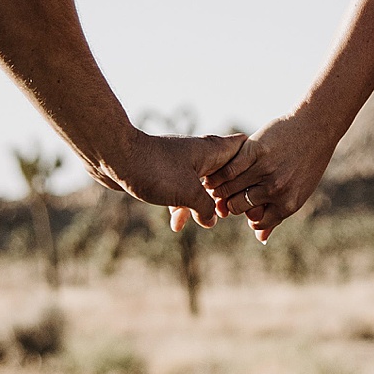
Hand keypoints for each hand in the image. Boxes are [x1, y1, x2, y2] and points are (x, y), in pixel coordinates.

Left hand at [114, 128, 248, 232]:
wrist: (117, 158)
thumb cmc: (155, 170)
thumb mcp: (188, 194)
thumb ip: (206, 208)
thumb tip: (212, 220)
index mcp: (211, 152)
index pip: (243, 149)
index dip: (252, 167)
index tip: (257, 184)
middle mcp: (199, 154)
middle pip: (224, 174)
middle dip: (226, 196)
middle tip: (230, 213)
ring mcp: (182, 163)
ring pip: (201, 186)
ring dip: (201, 206)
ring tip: (202, 223)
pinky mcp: (166, 172)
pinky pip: (182, 191)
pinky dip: (181, 206)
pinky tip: (175, 224)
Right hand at [211, 110, 334, 241]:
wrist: (316, 127)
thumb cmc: (308, 161)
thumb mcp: (299, 192)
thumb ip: (278, 215)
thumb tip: (260, 238)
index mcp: (288, 204)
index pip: (256, 222)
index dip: (248, 215)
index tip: (244, 206)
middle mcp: (276, 190)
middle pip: (239, 207)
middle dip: (231, 203)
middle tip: (226, 196)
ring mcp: (265, 170)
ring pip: (229, 189)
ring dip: (220, 189)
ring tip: (214, 186)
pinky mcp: (255, 150)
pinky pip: (228, 170)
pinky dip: (218, 175)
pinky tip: (214, 174)